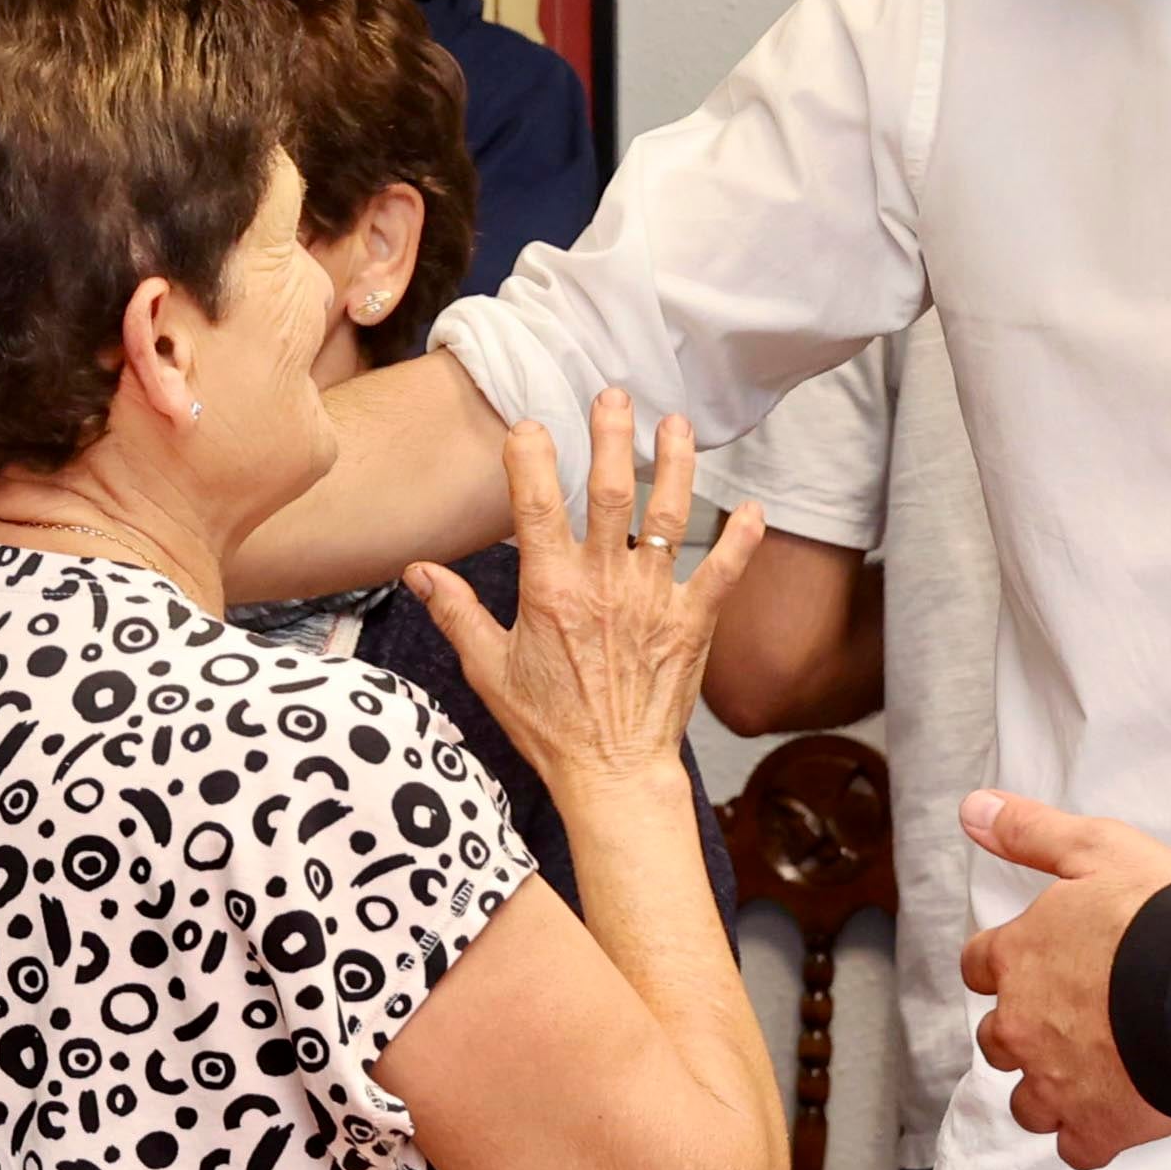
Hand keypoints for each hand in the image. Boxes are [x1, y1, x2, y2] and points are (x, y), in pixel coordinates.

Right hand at [411, 389, 764, 795]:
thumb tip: (418, 570)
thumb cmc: (548, 726)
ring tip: (677, 426)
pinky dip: (740, 539)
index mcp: (550, 589)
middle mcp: (603, 585)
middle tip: (615, 395)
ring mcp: (652, 601)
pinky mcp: (693, 623)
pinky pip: (722, 571)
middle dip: (612, 438)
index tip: (531, 426)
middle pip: (610, 493)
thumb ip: (456, 613)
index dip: (531, 457)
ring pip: (668, 517)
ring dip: (675, 466)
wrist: (611, 774)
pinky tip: (752, 507)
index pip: (534, 504)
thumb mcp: (489, 670)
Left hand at [958, 791, 1170, 1169]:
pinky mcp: (1095, 1128)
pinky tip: (1116, 1114)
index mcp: (1017, 957)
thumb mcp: (1095, 848)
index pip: (980, 964)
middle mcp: (1021, 1025)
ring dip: (1050, 1088)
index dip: (1006, 963)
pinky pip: (1075, 1147)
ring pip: (1027, 1102)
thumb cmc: (1158, 915)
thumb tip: (971, 808)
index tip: (1034, 962)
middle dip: (1026, 1030)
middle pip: (998, 1039)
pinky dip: (1090, 1135)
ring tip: (1093, 1071)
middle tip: (1075, 1016)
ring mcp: (1055, 1084)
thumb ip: (1029, 832)